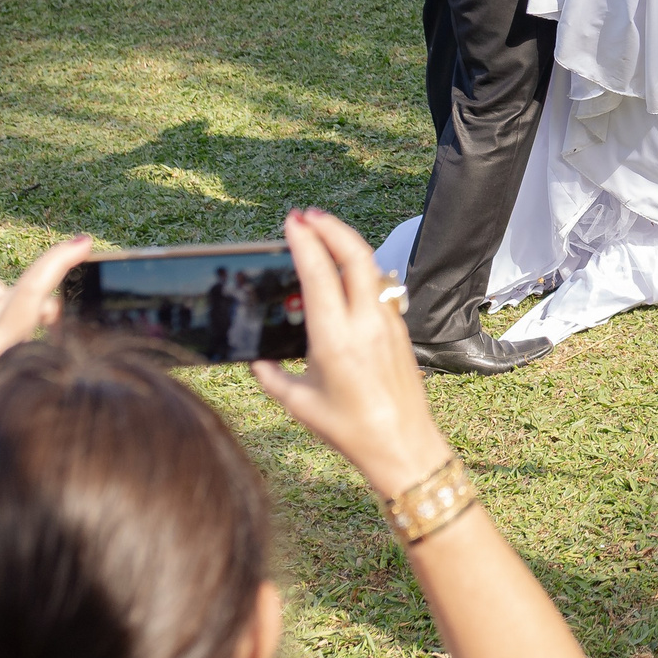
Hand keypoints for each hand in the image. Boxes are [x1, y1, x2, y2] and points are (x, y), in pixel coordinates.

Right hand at [250, 209, 451, 498]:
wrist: (402, 443)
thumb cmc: (350, 429)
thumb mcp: (299, 404)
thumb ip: (271, 377)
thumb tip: (255, 360)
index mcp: (336, 339)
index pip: (319, 275)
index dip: (305, 242)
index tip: (292, 222)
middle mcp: (366, 324)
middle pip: (355, 256)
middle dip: (331, 227)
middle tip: (307, 214)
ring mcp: (387, 323)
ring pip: (371, 267)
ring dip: (347, 243)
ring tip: (324, 232)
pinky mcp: (399, 329)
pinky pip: (379, 286)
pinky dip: (361, 268)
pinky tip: (346, 268)